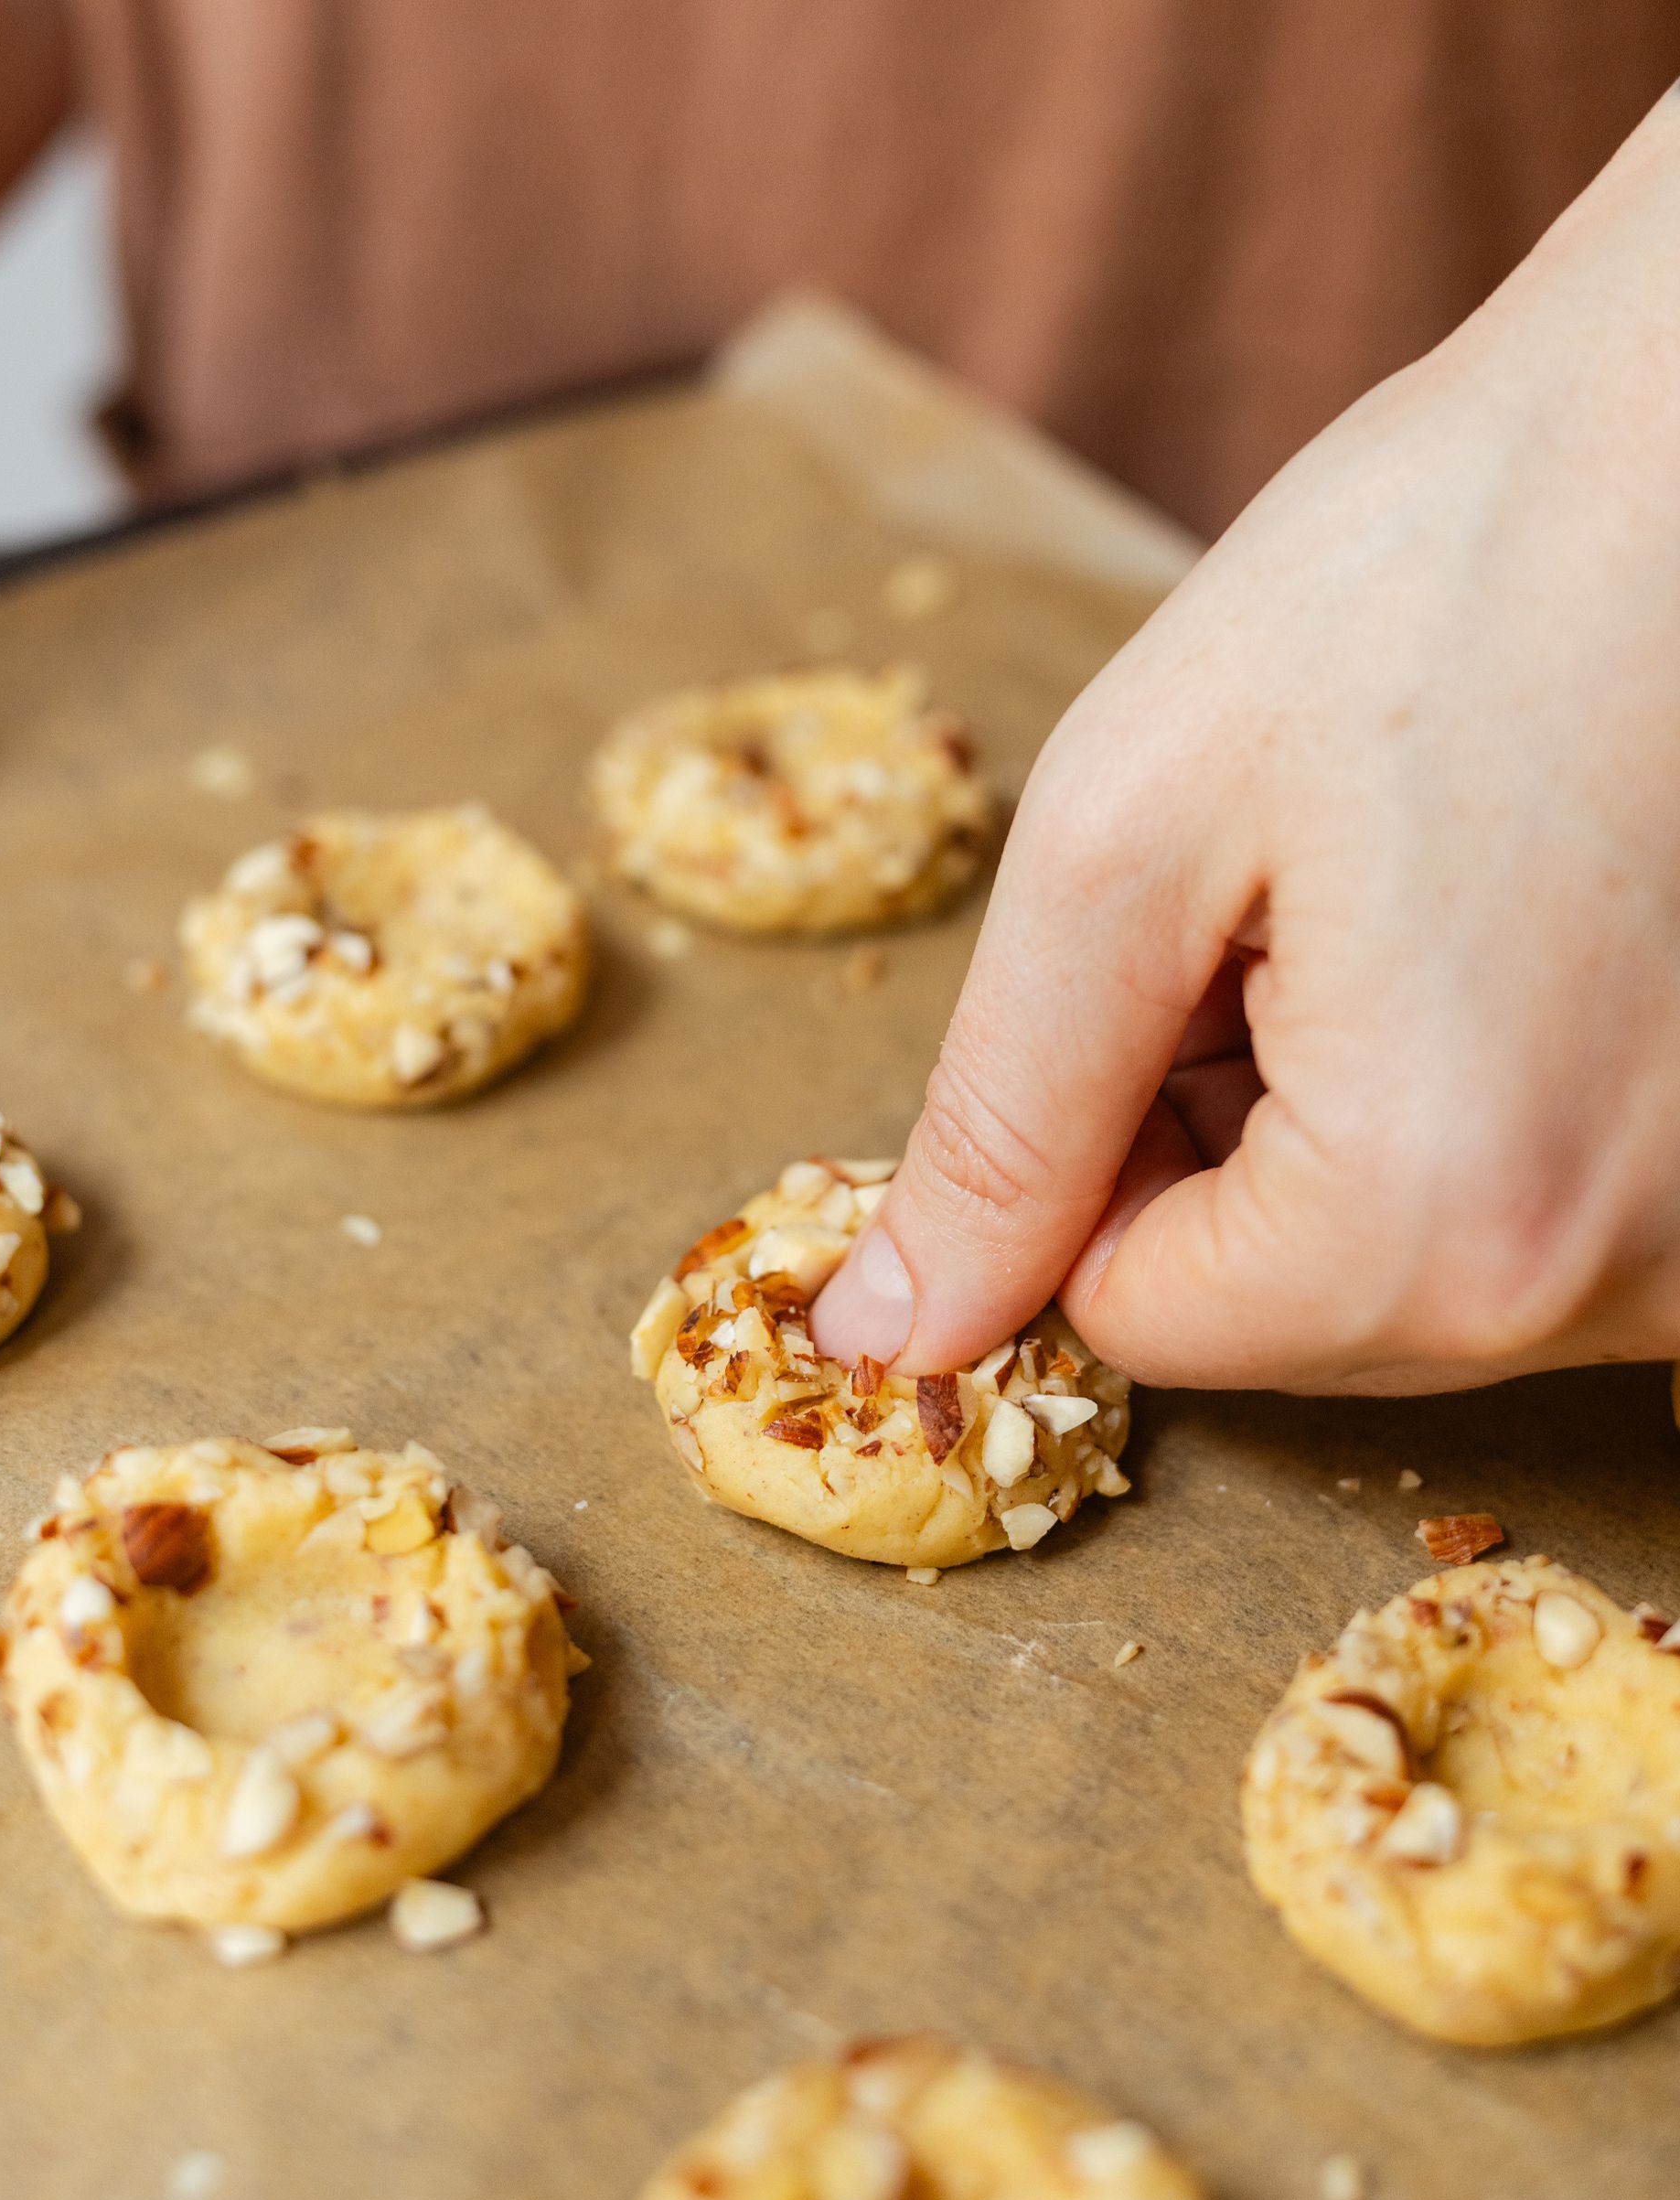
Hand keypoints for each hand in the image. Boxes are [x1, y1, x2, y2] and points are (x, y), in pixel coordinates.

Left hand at [811, 179, 1679, 1394]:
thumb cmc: (1436, 571)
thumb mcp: (1127, 844)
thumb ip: (1001, 1125)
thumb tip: (892, 1331)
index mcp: (1450, 1232)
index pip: (1142, 1319)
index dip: (1087, 1145)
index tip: (1156, 952)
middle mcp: (1633, 1286)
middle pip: (1291, 1309)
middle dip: (1227, 1121)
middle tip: (1297, 892)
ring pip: (1419, 1254)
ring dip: (1359, 1097)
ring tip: (1415, 883)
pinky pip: (1556, 1197)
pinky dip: (1487, 1081)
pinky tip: (1514, 906)